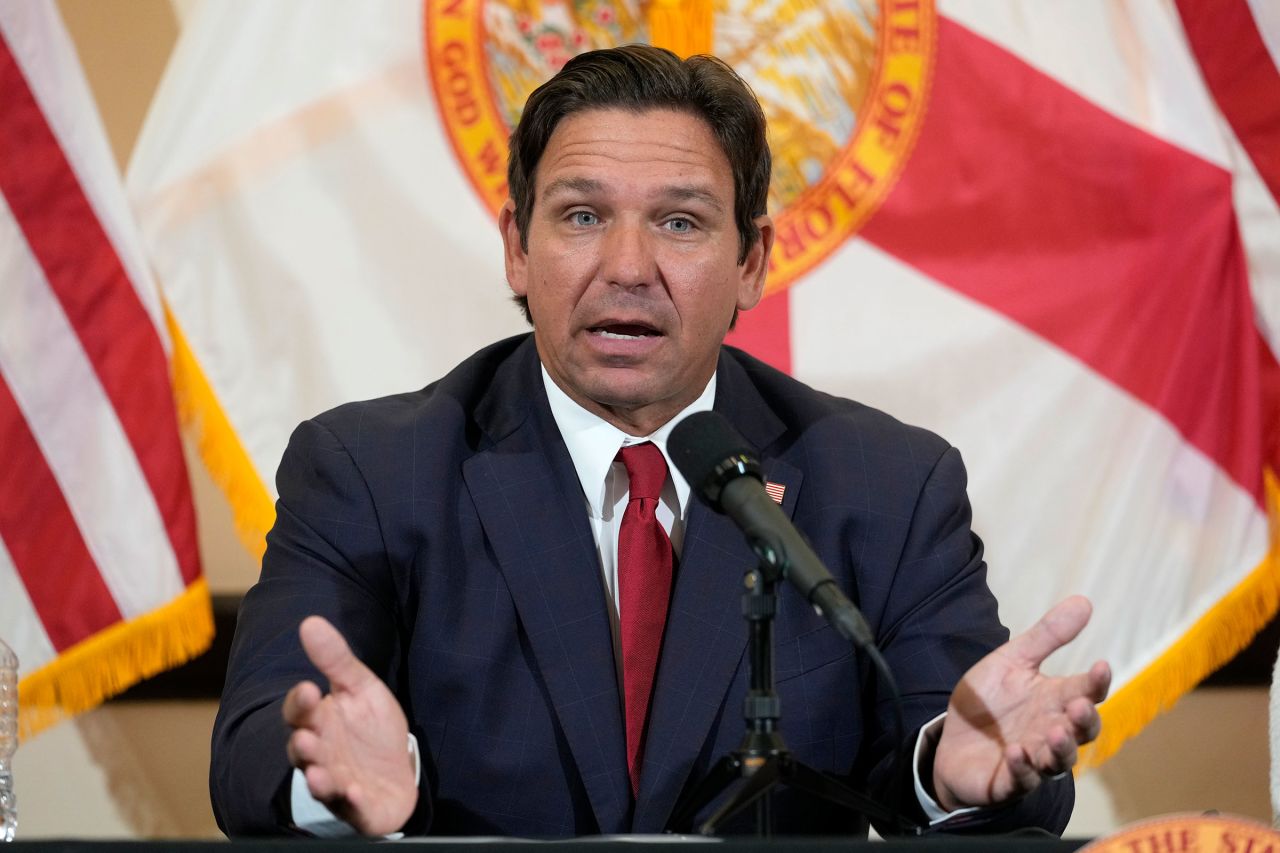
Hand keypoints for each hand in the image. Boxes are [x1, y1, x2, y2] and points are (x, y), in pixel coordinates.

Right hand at [282, 616, 416, 835]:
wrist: (399, 772)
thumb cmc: (372, 730)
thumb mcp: (360, 688)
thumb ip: (336, 660)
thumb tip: (310, 622)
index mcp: (319, 723)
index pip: (300, 712)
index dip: (301, 703)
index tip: (308, 689)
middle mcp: (321, 755)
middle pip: (303, 751)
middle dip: (303, 745)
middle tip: (306, 737)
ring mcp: (338, 783)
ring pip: (321, 783)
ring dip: (319, 778)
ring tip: (318, 773)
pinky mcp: (358, 808)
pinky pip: (352, 808)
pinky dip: (352, 802)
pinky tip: (355, 793)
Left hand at [931, 596, 1110, 811]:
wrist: (950, 740)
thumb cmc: (989, 702)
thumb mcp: (1012, 661)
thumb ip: (1047, 636)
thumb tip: (1085, 601)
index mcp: (1054, 701)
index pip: (1085, 692)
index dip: (1096, 681)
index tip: (1101, 665)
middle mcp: (1050, 732)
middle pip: (1080, 732)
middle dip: (1083, 721)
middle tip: (1078, 705)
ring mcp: (1032, 759)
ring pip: (1058, 761)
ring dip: (1060, 749)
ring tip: (1054, 732)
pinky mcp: (1008, 781)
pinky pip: (1021, 780)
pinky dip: (1022, 769)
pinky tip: (1017, 753)